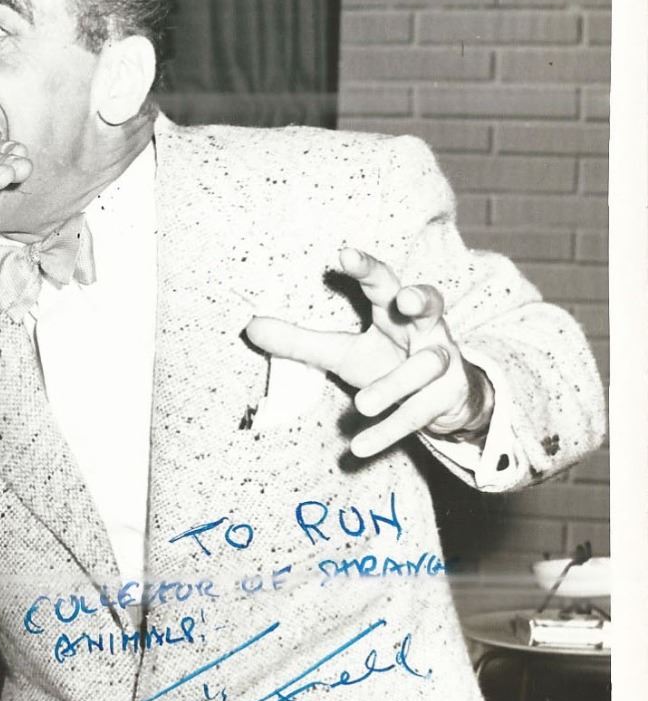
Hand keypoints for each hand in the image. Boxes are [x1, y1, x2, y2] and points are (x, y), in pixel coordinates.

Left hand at [245, 246, 492, 458]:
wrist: (444, 400)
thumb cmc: (387, 362)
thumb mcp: (341, 352)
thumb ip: (300, 341)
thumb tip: (250, 326)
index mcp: (394, 310)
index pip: (382, 281)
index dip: (366, 267)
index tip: (344, 253)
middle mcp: (426, 328)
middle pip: (430, 304)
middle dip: (420, 299)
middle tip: (404, 300)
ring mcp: (444, 361)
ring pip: (426, 366)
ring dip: (394, 384)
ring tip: (361, 404)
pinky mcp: (449, 395)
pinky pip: (420, 413)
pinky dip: (390, 431)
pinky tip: (360, 447)